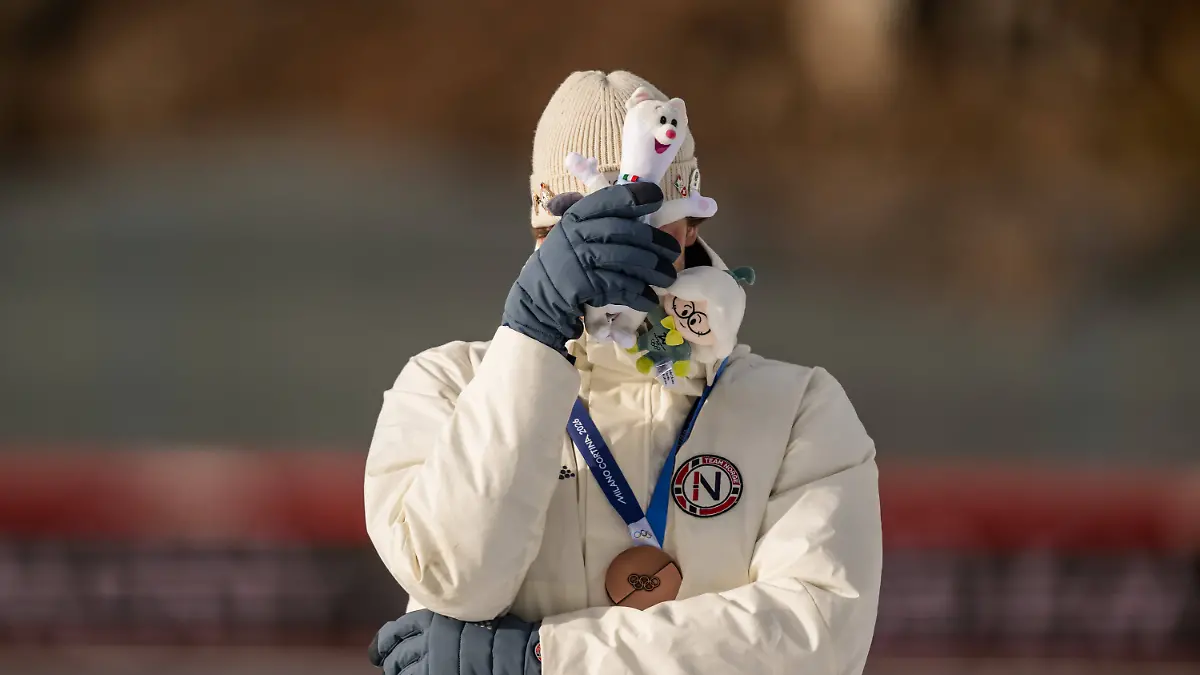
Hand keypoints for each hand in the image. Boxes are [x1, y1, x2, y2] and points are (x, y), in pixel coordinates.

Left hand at [368, 610, 541, 674]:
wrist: (515, 655)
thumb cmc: (497, 634)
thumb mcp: (466, 617)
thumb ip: (442, 623)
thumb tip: (425, 634)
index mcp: (432, 621)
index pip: (395, 633)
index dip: (384, 644)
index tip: (380, 652)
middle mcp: (426, 643)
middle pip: (395, 656)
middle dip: (391, 663)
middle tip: (391, 667)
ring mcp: (431, 666)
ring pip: (401, 673)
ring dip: (399, 674)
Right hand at [503, 182, 680, 354]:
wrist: (539, 296)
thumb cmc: (564, 261)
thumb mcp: (573, 232)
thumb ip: (597, 216)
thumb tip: (633, 196)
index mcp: (577, 215)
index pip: (609, 198)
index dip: (636, 196)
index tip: (657, 198)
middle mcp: (578, 233)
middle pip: (625, 231)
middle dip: (655, 241)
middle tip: (673, 251)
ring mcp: (580, 258)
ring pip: (627, 258)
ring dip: (653, 270)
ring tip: (668, 278)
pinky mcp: (585, 284)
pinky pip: (620, 285)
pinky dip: (639, 293)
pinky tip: (650, 298)